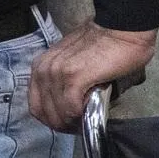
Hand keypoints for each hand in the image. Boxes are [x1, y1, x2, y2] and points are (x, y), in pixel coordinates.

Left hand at [28, 22, 157, 130]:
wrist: (122, 30)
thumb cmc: (107, 45)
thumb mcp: (76, 63)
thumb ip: (69, 82)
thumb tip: (76, 104)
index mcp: (42, 66)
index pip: (36, 104)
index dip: (52, 119)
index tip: (69, 122)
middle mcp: (43, 69)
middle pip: (43, 112)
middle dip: (62, 125)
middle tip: (79, 127)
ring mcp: (57, 73)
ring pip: (57, 113)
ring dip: (72, 123)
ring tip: (86, 121)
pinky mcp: (74, 77)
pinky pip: (71, 108)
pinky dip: (80, 115)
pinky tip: (92, 111)